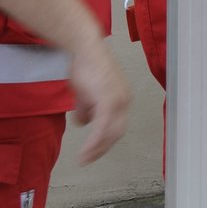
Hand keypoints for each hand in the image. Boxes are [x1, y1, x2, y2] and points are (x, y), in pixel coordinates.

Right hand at [66, 36, 130, 165]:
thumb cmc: (84, 65)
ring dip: (97, 148)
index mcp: (121, 98)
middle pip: (117, 132)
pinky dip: (94, 142)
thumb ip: (86, 107)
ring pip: (110, 133)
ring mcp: (118, 101)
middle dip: (102, 148)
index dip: (106, 140)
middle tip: (89, 158)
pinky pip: (102, 128)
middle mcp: (124, 100)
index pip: (117, 125)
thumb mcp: (84, 92)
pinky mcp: (108, 101)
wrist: (84, 48)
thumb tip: (82, 122)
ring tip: (84, 158)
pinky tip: (85, 151)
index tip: (95, 151)